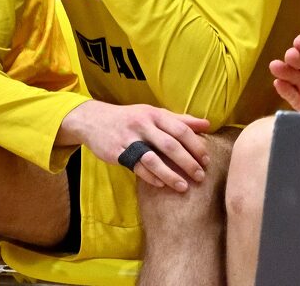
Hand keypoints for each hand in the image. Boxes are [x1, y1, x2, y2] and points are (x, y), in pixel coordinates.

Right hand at [61, 99, 210, 192]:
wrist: (92, 119)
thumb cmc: (129, 118)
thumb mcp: (152, 113)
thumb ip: (179, 120)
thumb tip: (207, 124)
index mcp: (153, 114)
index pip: (180, 130)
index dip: (196, 146)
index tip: (206, 161)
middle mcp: (142, 125)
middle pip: (170, 145)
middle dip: (188, 163)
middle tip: (200, 176)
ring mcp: (128, 139)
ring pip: (153, 159)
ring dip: (171, 175)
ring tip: (184, 187)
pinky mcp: (117, 152)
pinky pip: (137, 167)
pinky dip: (152, 177)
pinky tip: (162, 185)